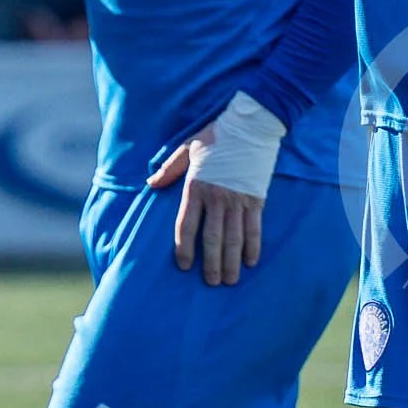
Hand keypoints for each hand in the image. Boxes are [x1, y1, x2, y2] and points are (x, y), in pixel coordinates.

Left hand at [147, 121, 264, 285]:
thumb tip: (151, 184)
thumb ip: (169, 168)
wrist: (251, 125)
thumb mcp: (187, 148)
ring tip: (229, 280)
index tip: (183, 265)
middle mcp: (217, 197)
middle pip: (212, 238)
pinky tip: (250, 261)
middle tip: (210, 282)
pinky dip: (253, 247)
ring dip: (231, 262)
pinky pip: (254, 228)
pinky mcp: (256, 199)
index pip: (187, 225)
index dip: (184, 247)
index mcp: (197, 187)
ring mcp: (238, 200)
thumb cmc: (217, 135)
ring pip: (234, 238)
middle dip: (210, 263)